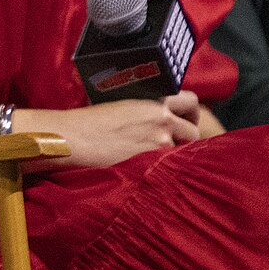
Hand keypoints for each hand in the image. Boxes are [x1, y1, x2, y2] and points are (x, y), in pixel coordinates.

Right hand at [19, 93, 200, 168]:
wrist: (75, 136)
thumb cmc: (89, 119)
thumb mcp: (120, 103)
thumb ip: (143, 108)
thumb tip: (151, 116)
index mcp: (154, 99)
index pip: (191, 101)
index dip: (190, 113)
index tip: (185, 119)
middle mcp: (161, 119)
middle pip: (193, 132)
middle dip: (187, 140)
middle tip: (175, 144)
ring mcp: (158, 142)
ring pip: (182, 152)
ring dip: (173, 156)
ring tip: (155, 159)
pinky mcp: (151, 162)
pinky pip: (167, 167)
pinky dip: (160, 168)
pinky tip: (147, 169)